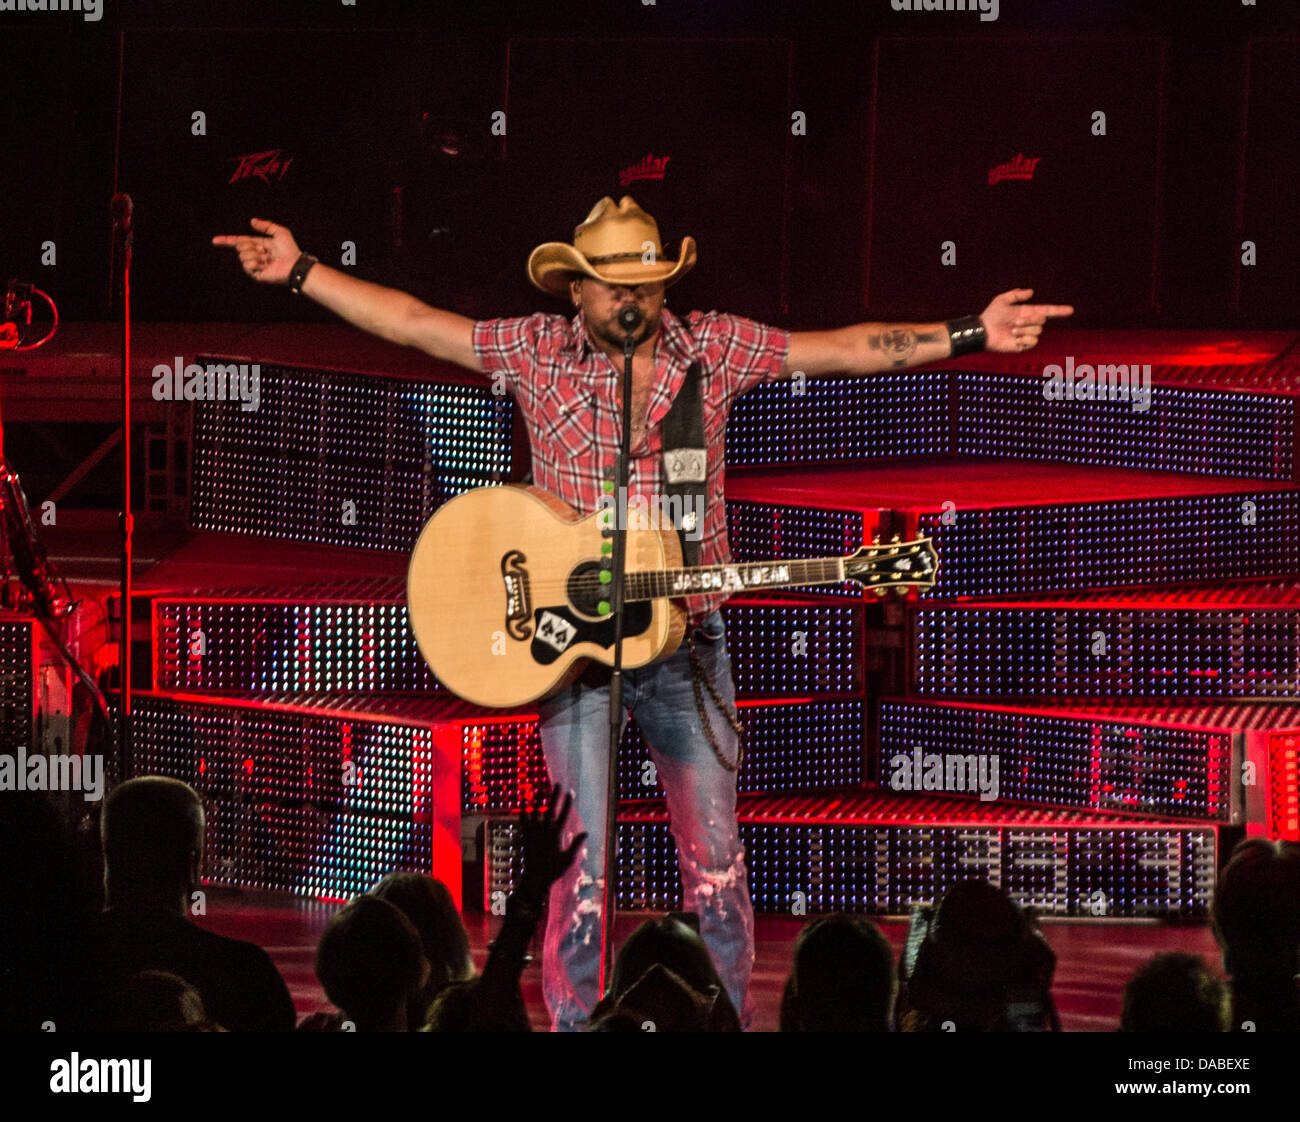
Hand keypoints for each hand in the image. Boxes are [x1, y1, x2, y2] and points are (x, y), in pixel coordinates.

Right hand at [211, 218, 301, 284]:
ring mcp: (255, 266)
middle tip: (264, 250)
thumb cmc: (290, 249)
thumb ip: (266, 225)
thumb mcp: (279, 232)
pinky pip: (247, 265)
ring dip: (254, 254)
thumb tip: (251, 221)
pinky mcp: (256, 275)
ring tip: (266, 258)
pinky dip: (255, 262)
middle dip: (250, 245)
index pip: (239, 242)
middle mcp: (255, 255)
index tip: (215, 241)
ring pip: (242, 256)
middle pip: (240, 246)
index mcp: (258, 245)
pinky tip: (265, 265)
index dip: (227, 241)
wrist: (294, 264)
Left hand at [516, 784, 585, 905]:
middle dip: (555, 795)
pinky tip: (525, 803)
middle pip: (550, 808)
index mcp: (556, 834)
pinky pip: (524, 820)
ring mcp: (533, 832)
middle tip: (558, 784)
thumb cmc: (554, 870)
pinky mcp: (525, 836)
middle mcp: (544, 830)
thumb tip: (585, 833)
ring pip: (536, 811)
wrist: (534, 878)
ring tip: (540, 789)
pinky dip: (524, 811)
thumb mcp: (568, 858)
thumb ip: (575, 844)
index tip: (570, 792)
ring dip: (539, 799)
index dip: (567, 802)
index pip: (564, 814)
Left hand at [978, 288, 1073, 352]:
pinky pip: (1033, 342)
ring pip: (1037, 331)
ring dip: (1024, 330)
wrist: (983, 331)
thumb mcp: (1002, 300)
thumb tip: (1032, 292)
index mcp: (1027, 312)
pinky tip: (1014, 339)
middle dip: (1029, 320)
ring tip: (1011, 331)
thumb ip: (1016, 294)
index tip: (1071, 310)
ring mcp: (1026, 335)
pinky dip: (1024, 339)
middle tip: (1014, 322)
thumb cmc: (991, 315)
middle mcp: (1029, 324)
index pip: (1047, 311)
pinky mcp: (1022, 346)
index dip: (1059, 310)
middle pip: (1041, 320)